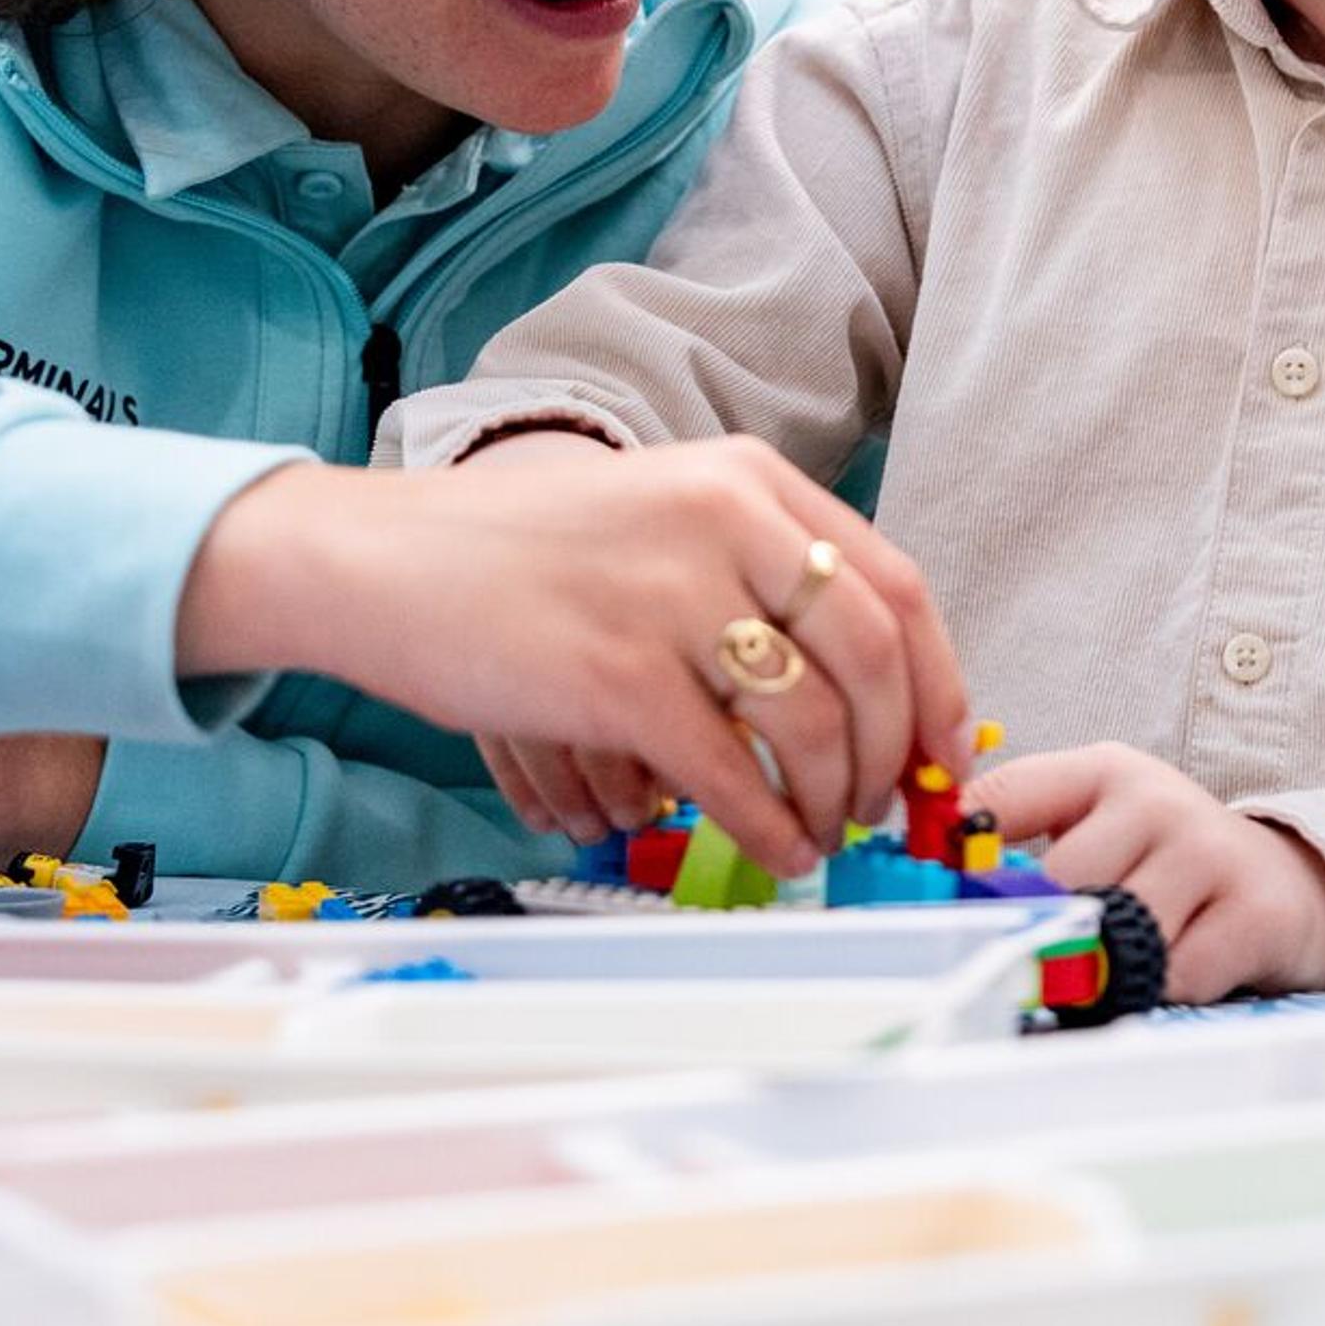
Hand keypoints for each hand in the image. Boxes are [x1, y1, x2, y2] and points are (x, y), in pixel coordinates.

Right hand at [175, 439, 969, 883]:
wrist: (382, 558)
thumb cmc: (524, 554)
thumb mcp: (663, 517)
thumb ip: (758, 576)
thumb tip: (864, 686)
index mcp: (748, 479)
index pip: (894, 585)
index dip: (935, 680)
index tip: (941, 747)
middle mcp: (724, 521)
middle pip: (870, 655)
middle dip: (895, 749)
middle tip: (886, 803)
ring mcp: (671, 596)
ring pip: (812, 720)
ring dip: (835, 796)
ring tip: (822, 830)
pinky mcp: (617, 675)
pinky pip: (732, 772)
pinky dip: (770, 824)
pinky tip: (774, 846)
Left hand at [967, 742, 1324, 1001]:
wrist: (1286, 885)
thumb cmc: (1164, 862)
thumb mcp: (1093, 826)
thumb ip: (1016, 840)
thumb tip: (928, 879)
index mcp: (1101, 771)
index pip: (1000, 800)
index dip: (959, 860)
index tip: (939, 905)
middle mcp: (1155, 799)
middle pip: (1056, 883)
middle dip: (1046, 931)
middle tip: (1049, 954)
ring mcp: (1208, 853)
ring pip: (1112, 934)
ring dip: (1106, 969)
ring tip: (1122, 960)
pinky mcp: (1253, 912)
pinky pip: (1171, 977)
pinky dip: (1159, 992)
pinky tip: (1176, 971)